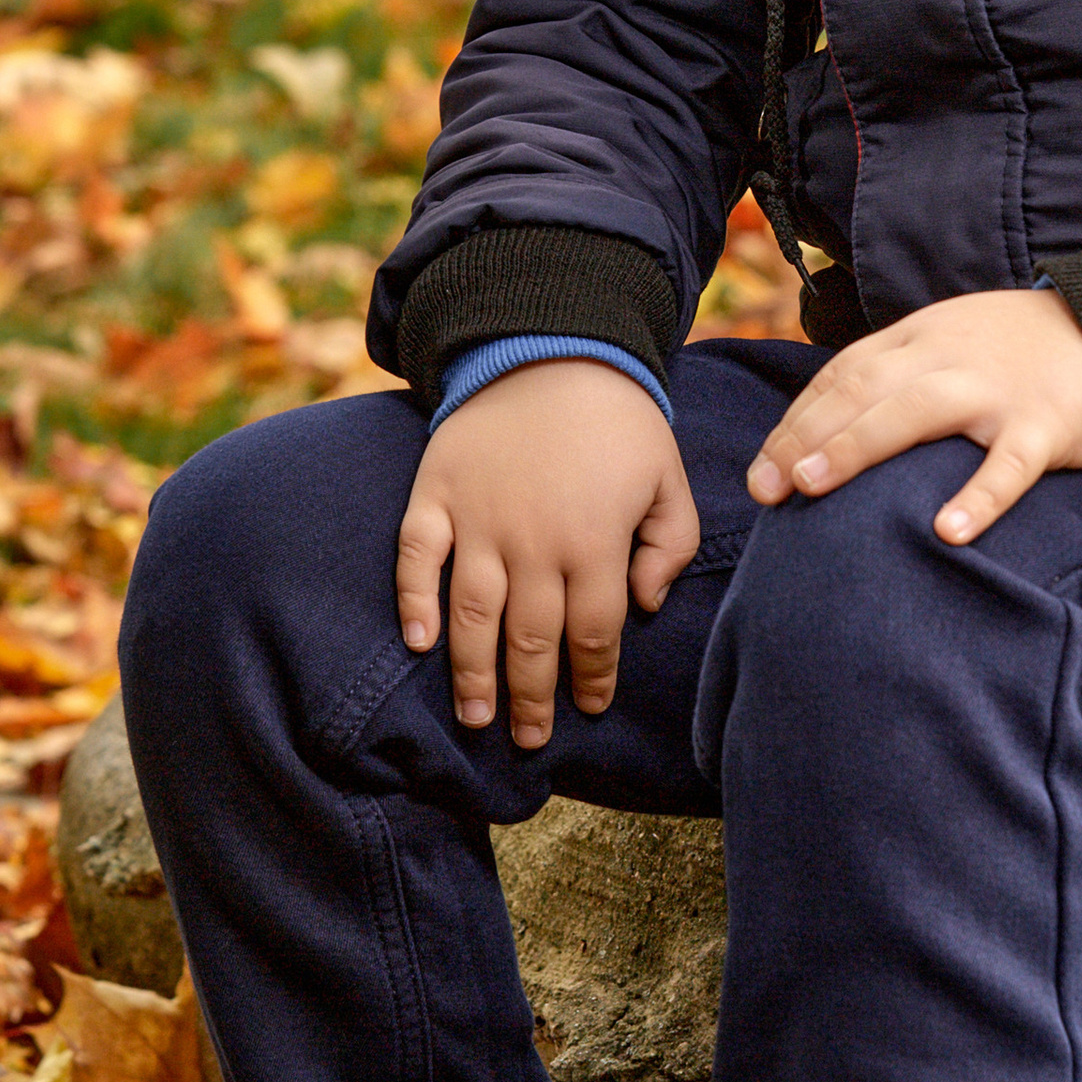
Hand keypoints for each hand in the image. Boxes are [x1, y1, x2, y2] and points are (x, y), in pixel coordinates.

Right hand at [396, 361, 699, 744]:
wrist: (551, 344)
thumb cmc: (618, 419)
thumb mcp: (668, 476)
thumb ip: (668, 544)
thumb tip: (645, 606)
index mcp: (594, 540)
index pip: (594, 632)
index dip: (592, 676)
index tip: (589, 707)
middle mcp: (532, 540)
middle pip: (531, 638)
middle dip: (531, 696)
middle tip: (527, 737)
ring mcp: (478, 519)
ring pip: (472, 614)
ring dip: (472, 671)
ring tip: (475, 716)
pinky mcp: (436, 494)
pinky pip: (417, 556)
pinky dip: (413, 600)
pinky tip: (417, 641)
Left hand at [746, 288, 1081, 544]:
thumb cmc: (1025, 354)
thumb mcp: (954, 344)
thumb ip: (899, 377)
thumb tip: (830, 434)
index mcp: (922, 338)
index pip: (843, 375)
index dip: (797, 421)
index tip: (761, 472)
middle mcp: (950, 356)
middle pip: (864, 389)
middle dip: (808, 436)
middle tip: (767, 488)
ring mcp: (998, 388)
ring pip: (919, 411)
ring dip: (860, 445)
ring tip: (814, 486)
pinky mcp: (1047, 424)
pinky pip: (1010, 464)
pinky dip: (980, 496)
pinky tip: (948, 533)